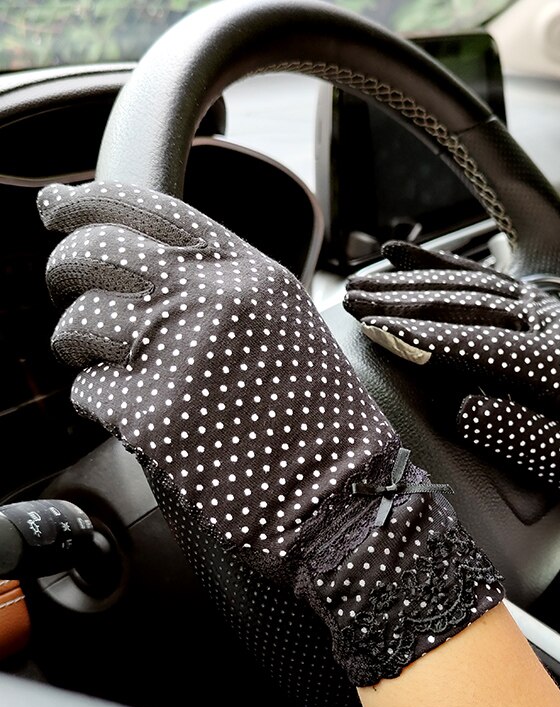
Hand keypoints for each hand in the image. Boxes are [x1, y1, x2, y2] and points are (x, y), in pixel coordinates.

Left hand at [39, 183, 502, 685]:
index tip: (58, 206)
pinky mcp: (153, 418)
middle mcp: (212, 303)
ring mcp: (179, 358)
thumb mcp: (283, 323)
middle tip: (64, 289)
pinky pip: (88, 391)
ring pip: (79, 322)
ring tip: (104, 363)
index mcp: (249, 275)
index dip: (89, 200)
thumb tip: (143, 263)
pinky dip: (99, 403)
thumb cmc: (315, 416)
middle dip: (64, 269)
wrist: (338, 491)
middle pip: (96, 254)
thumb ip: (220, 285)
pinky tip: (137, 415)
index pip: (149, 208)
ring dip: (77, 344)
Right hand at [344, 241, 559, 524]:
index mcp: (559, 364)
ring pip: (469, 284)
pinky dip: (441, 262)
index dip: (423, 338)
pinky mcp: (535, 305)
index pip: (479, 345)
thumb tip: (461, 408)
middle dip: (404, 301)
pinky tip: (406, 254)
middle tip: (353, 300)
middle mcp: (548, 324)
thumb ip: (519, 433)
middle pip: (466, 304)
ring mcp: (542, 308)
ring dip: (413, 281)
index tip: (375, 331)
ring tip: (365, 281)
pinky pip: (482, 277)